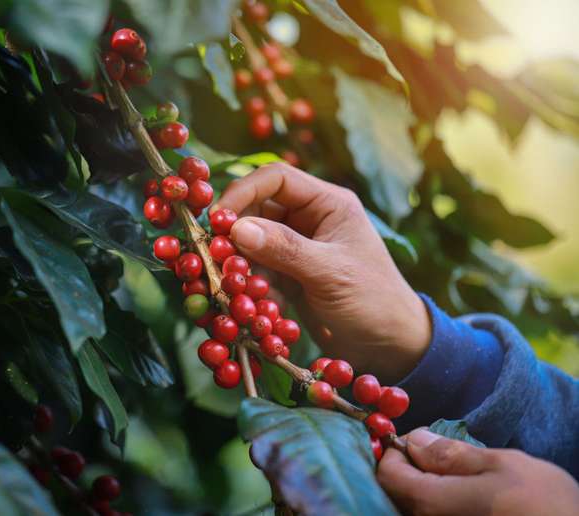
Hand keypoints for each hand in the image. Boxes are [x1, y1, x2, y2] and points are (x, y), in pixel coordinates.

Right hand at [214, 163, 429, 381]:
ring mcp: (296, 248)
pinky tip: (252, 304)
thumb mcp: (330, 272)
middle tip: (216, 258)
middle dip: (234, 233)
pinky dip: (248, 285)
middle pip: (256, 210)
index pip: (276, 179)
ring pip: (251, 242)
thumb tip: (236, 228)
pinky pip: (256, 270)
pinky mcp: (287, 275)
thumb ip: (284, 248)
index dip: (243, 192)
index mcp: (327, 203)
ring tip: (231, 285)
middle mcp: (309, 220)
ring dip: (238, 263)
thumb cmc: (373, 301)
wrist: (390, 347)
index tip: (217, 219)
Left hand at [378, 428, 578, 514]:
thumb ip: (450, 455)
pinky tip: (463, 497)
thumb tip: (414, 441)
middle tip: (436, 454)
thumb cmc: (544, 506)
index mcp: (431, 503)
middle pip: (396, 493)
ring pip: (414, 508)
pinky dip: (438, 504)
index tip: (418, 439)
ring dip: (424, 487)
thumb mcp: (500, 466)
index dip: (396, 450)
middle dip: (410, 469)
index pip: (387, 473)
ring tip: (456, 476)